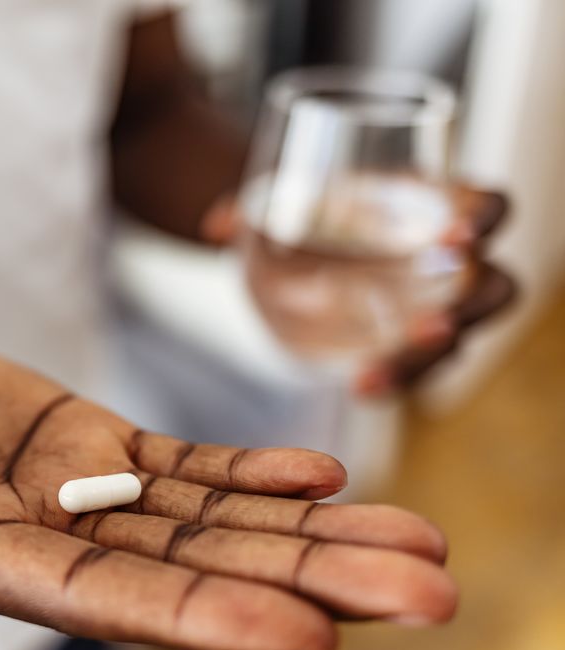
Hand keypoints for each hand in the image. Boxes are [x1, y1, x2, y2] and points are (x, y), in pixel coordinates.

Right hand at [0, 316, 455, 649]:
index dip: (192, 617)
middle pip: (183, 576)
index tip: (304, 635)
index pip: (89, 599)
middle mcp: (29, 541)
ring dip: (310, 538)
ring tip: (416, 548)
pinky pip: (178, 472)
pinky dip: (249, 478)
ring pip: (204, 528)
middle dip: (303, 587)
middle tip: (428, 597)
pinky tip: (321, 480)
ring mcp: (65, 496)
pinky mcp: (82, 448)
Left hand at [200, 184, 517, 394]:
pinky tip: (359, 387)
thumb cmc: (302, 213)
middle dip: (473, 303)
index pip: (486, 207)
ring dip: (428, 357)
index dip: (482, 217)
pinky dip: (394, 379)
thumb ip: (250, 208)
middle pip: (492, 285)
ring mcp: (429, 311)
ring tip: (380, 372)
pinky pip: (416, 370)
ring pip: (459, 338)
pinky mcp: (403, 349)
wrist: (287, 253)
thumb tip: (217, 225)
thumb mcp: (278, 202)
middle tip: (433, 322)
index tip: (455, 232)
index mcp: (431, 207)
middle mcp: (445, 263)